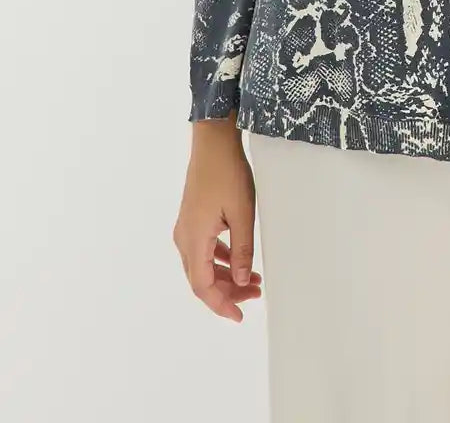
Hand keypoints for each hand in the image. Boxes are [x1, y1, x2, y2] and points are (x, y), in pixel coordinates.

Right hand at [173, 119, 263, 321]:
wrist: (213, 142)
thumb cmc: (228, 174)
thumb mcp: (242, 214)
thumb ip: (242, 251)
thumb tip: (243, 281)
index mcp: (193, 240)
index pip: (202, 286)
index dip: (220, 304)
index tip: (240, 315)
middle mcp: (184, 237)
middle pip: (201, 278)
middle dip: (228, 291)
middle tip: (256, 295)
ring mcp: (186, 227)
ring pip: (203, 264)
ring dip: (226, 275)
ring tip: (254, 280)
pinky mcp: (193, 218)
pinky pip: (204, 249)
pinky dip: (220, 259)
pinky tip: (238, 260)